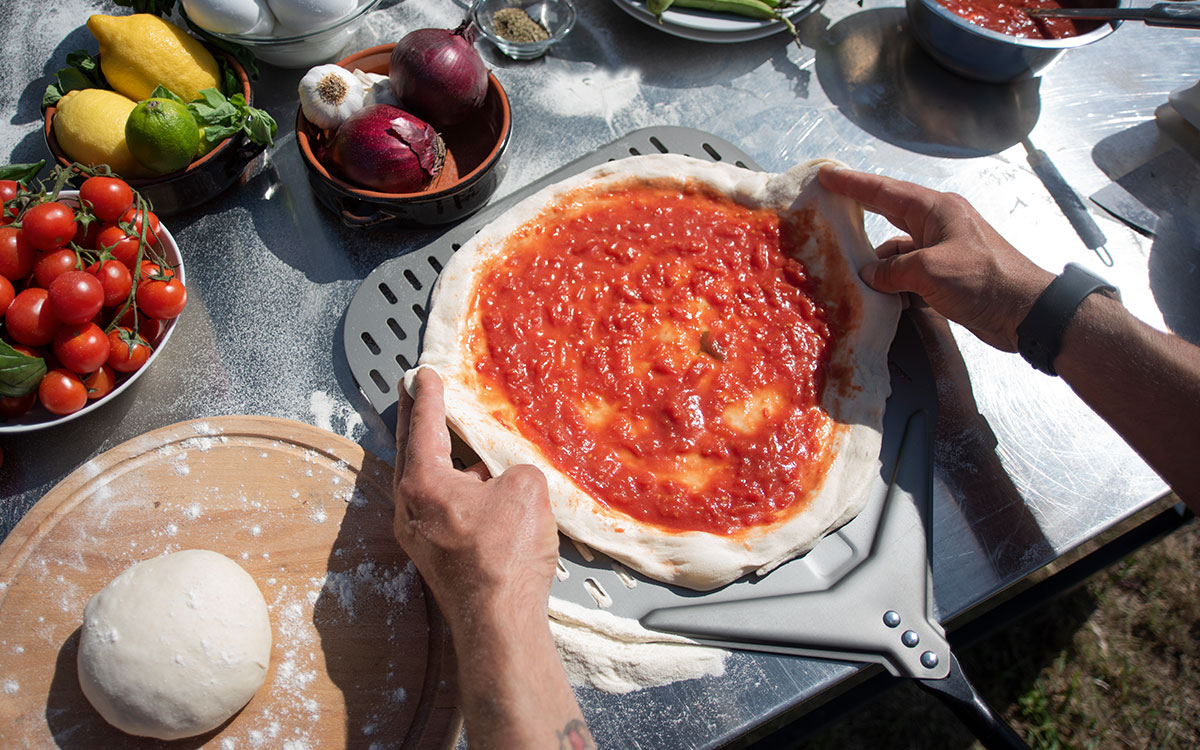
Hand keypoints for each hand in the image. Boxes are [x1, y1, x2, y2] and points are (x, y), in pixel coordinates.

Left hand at [392, 368, 558, 626]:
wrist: (500, 621)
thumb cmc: (505, 554)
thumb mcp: (525, 488)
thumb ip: (513, 467)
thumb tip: (506, 479)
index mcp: (423, 483)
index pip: (424, 426)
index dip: (428, 396)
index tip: (422, 374)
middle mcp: (410, 509)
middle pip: (412, 452)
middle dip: (416, 421)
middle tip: (414, 393)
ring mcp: (419, 537)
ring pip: (425, 484)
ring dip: (436, 458)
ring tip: (449, 437)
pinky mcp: (435, 558)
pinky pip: (438, 509)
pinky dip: (451, 488)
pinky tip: (475, 488)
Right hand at [818, 165, 1054, 351]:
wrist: (1025, 312)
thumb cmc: (983, 281)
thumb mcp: (929, 271)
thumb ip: (892, 270)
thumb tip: (870, 275)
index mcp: (936, 210)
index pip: (886, 192)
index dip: (854, 184)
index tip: (828, 175)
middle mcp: (939, 225)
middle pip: (890, 215)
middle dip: (860, 213)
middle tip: (829, 210)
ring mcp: (943, 250)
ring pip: (898, 252)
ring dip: (878, 264)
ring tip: (849, 274)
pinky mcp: (948, 275)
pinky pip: (910, 274)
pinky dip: (895, 284)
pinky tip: (880, 296)